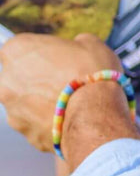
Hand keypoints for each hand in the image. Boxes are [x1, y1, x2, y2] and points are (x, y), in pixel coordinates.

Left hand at [0, 33, 129, 153]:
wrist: (94, 114)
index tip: (54, 56)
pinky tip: (70, 116)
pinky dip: (49, 119)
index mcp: (18, 50)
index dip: (38, 51)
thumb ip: (75, 43)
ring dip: (42, 99)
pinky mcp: (24, 132)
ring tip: (71, 100)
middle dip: (37, 77)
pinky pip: (35, 122)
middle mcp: (6, 79)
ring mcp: (12, 109)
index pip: (19, 47)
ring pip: (25, 101)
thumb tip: (77, 46)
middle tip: (64, 78)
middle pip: (18, 76)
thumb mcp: (90, 43)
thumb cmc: (90, 72)